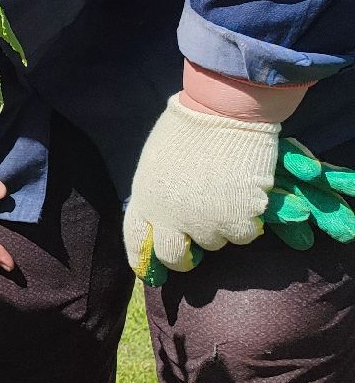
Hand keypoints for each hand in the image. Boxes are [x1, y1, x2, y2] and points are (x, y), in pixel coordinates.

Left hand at [123, 95, 279, 276]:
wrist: (221, 112)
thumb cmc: (188, 128)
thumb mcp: (156, 162)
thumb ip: (158, 192)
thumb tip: (165, 210)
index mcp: (144, 198)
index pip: (135, 239)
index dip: (143, 258)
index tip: (152, 270)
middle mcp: (169, 217)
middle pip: (173, 256)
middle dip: (184, 257)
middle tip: (195, 250)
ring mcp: (202, 222)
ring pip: (215, 243)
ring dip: (222, 226)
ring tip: (226, 194)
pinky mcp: (235, 221)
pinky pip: (244, 234)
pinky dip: (248, 220)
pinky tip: (246, 194)